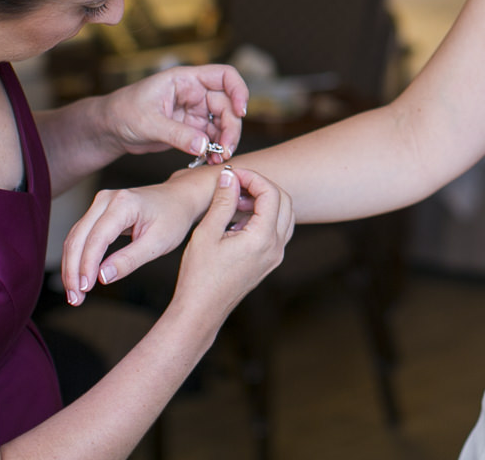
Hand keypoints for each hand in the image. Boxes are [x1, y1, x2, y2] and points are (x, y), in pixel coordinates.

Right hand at [62, 171, 219, 304]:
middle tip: (75, 299)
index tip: (84, 290)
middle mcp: (106, 199)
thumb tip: (102, 277)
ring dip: (71, 267)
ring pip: (75, 237)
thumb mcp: (158, 243)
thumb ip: (130, 260)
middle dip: (73, 271)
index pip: (97, 238)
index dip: (87, 266)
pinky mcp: (98, 211)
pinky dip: (77, 257)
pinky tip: (78, 278)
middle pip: (78, 238)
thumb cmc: (173, 218)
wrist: (179, 198)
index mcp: (124, 203)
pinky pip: (81, 235)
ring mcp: (100, 203)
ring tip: (75, 295)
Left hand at [102, 64, 248, 163]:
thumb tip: (204, 146)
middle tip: (226, 150)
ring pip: (223, 123)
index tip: (241, 111)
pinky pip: (212, 137)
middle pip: (228, 105)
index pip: (224, 76)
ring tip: (219, 160)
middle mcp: (194, 93)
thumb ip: (177, 134)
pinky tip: (211, 161)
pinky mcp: (192, 129)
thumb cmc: (123, 113)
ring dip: (226, 141)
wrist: (110, 129)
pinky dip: (215, 149)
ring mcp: (194, 111)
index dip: (239, 90)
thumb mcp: (149, 123)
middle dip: (231, 127)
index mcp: (185, 80)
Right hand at [173, 166, 293, 321]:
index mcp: (262, 238)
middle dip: (262, 186)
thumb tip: (230, 176)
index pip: (271, 193)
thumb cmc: (199, 276)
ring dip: (267, 201)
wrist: (200, 311)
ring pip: (285, 216)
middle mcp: (276, 247)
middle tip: (237, 184)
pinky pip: (278, 231)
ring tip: (238, 200)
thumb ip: (222, 201)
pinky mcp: (270, 262)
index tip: (233, 174)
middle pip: (284, 201)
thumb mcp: (207, 233)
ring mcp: (275, 256)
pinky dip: (266, 217)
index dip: (253, 177)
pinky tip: (240, 218)